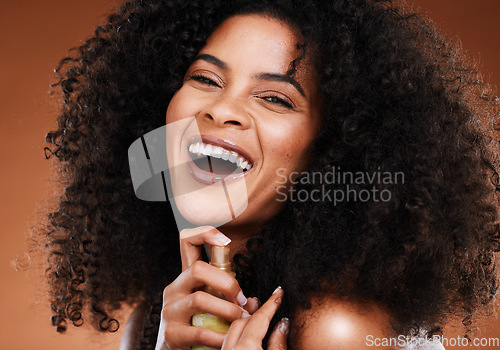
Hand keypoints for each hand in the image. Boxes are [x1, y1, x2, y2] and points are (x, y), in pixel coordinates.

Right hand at [155, 226, 258, 349]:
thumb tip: (252, 301)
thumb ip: (231, 299)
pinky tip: (227, 341)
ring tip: (240, 320)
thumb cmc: (198, 326)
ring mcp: (169, 311)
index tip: (226, 241)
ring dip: (228, 310)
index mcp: (186, 278)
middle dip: (227, 282)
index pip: (187, 242)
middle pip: (197, 269)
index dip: (205, 234)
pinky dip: (220, 337)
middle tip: (241, 299)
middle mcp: (174, 289)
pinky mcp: (170, 334)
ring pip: (199, 299)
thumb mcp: (213, 307)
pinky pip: (199, 332)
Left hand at [222, 286, 288, 349]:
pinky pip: (227, 342)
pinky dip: (239, 335)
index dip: (271, 304)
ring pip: (231, 331)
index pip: (259, 318)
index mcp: (245, 349)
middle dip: (257, 312)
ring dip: (246, 323)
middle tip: (271, 305)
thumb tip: (282, 325)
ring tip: (259, 318)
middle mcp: (230, 349)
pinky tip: (247, 336)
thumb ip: (278, 344)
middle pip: (241, 321)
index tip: (278, 293)